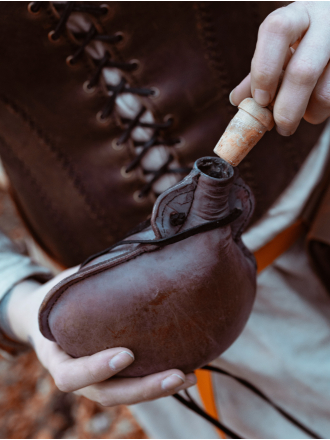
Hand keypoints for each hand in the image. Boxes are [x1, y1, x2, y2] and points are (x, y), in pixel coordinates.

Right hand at [5, 270, 196, 405]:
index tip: (127, 354)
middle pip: (107, 394)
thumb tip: (127, 253)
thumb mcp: (62, 289)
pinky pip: (134, 384)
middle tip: (177, 374)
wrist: (48, 313)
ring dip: (158, 389)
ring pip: (125, 394)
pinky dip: (158, 380)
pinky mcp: (113, 376)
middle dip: (144, 388)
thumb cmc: (59, 295)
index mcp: (56, 357)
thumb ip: (84, 282)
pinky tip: (188, 370)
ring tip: (190, 376)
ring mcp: (95, 380)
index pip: (71, 375)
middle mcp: (77, 376)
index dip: (97, 369)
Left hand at [230, 2, 329, 135]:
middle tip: (280, 127)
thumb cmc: (303, 42)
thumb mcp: (280, 49)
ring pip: (325, 92)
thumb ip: (260, 72)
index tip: (260, 100)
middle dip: (286, 107)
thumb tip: (237, 100)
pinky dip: (320, 112)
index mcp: (296, 16)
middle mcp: (324, 22)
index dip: (264, 70)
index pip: (277, 32)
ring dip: (308, 114)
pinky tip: (314, 107)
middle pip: (303, 71)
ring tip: (301, 115)